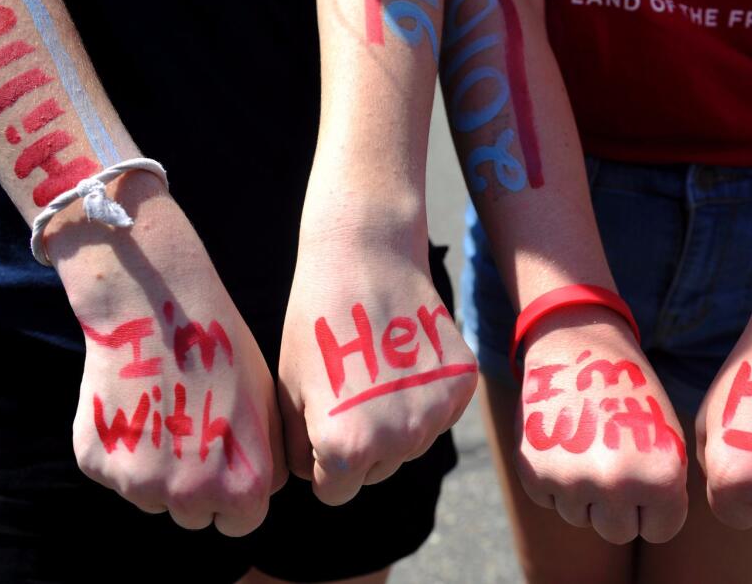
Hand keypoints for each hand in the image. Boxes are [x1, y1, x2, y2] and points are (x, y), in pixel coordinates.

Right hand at [48, 172, 286, 535]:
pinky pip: (116, 473)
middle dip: (196, 486)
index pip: (241, 521)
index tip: (229, 461)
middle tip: (193, 432)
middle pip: (193, 515)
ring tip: (165, 411)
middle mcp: (189, 496)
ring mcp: (138, 483)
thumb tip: (258, 494)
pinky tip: (135, 403)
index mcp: (242, 487)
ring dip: (158, 470)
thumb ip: (267, 462)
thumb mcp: (267, 407)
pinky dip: (123, 449)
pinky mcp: (97, 463)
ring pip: (152, 497)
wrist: (157, 308)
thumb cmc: (222, 353)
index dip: (237, 492)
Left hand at [278, 203, 477, 504]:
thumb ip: (298, 450)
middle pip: (376, 471)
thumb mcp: (288, 392)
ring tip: (373, 370)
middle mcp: (397, 440)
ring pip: (409, 445)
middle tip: (347, 390)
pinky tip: (403, 358)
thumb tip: (313, 479)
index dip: (320, 460)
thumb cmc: (314, 325)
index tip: (319, 421)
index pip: (334, 492)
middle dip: (359, 445)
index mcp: (346, 449)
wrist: (365, 258)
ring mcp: (435, 414)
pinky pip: (438, 415)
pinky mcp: (463, 387)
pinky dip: (422, 397)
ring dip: (392, 423)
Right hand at [515, 307, 687, 542]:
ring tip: (587, 445)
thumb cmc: (629, 394)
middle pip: (618, 532)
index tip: (645, 475)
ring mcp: (570, 481)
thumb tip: (644, 529)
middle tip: (614, 462)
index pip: (661, 531)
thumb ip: (663, 489)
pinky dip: (555, 480)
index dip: (655, 505)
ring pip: (581, 517)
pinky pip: (550, 500)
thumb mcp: (667, 438)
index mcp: (659, 477)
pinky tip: (563, 442)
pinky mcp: (533, 474)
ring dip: (585, 493)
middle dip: (619, 507)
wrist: (577, 348)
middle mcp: (615, 485)